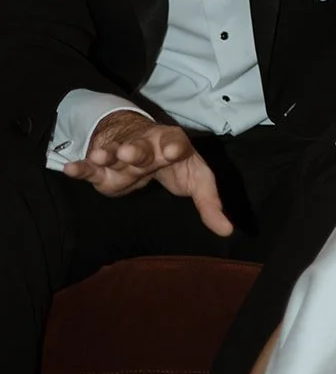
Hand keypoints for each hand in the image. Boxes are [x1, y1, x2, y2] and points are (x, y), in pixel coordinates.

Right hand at [64, 111, 232, 236]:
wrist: (147, 148)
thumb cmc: (177, 164)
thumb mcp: (198, 180)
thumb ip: (210, 204)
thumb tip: (227, 231)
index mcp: (173, 145)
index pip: (175, 143)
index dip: (174, 146)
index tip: (172, 151)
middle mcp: (147, 147)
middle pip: (141, 147)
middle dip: (136, 150)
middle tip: (130, 153)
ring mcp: (123, 157)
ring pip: (114, 153)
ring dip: (108, 153)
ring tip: (99, 155)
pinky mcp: (104, 170)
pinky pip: (91, 168)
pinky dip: (82, 167)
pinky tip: (70, 168)